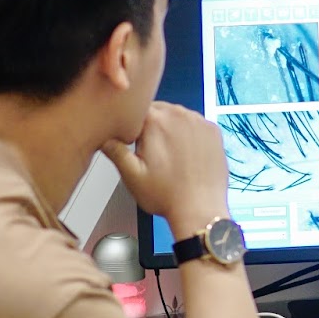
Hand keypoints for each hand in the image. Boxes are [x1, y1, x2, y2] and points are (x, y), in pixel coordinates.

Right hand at [103, 102, 229, 236]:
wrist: (200, 209)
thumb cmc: (167, 195)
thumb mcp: (131, 175)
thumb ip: (115, 151)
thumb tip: (104, 137)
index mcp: (155, 121)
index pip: (136, 108)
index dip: (132, 124)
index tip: (133, 139)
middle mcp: (179, 115)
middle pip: (158, 110)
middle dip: (152, 126)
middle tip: (152, 152)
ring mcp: (200, 121)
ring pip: (178, 116)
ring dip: (172, 128)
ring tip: (170, 155)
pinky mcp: (214, 131)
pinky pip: (196, 124)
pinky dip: (190, 133)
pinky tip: (186, 153)